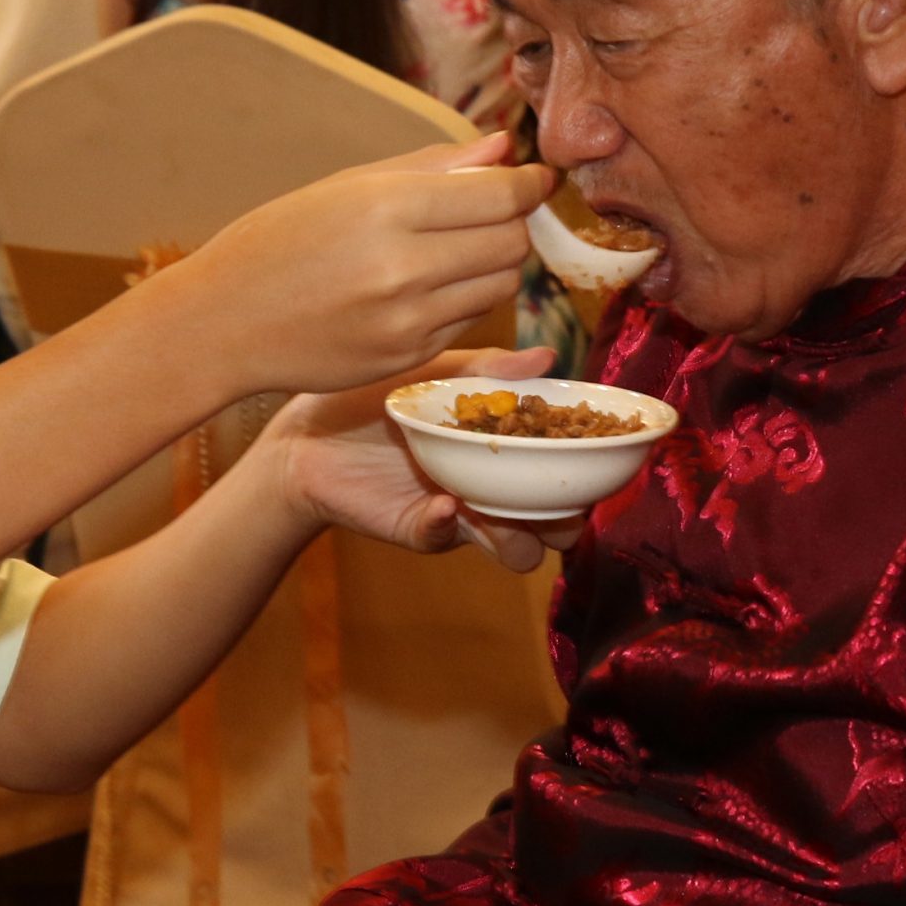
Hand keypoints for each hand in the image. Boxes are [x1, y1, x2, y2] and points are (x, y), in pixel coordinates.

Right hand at [168, 133, 552, 402]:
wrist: (223, 323)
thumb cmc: (278, 241)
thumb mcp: (346, 186)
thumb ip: (434, 166)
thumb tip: (503, 148)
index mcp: (386, 208)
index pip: (501, 196)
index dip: (530, 185)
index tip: (534, 179)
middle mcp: (403, 268)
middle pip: (512, 243)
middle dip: (513, 224)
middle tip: (490, 213)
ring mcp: (408, 321)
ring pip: (500, 286)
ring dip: (492, 264)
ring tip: (452, 251)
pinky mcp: (407, 358)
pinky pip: (467, 321)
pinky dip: (461, 300)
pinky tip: (421, 288)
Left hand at [264, 346, 590, 571]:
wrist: (305, 431)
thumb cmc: (371, 397)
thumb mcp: (432, 373)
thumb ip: (487, 370)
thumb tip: (547, 357)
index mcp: (504, 447)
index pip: (561, 466)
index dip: (588, 467)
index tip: (600, 447)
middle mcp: (492, 486)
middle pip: (555, 520)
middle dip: (568, 518)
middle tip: (565, 499)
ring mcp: (460, 512)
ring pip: (516, 547)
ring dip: (522, 534)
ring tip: (508, 512)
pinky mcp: (420, 529)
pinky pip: (446, 537)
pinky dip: (449, 524)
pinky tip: (447, 503)